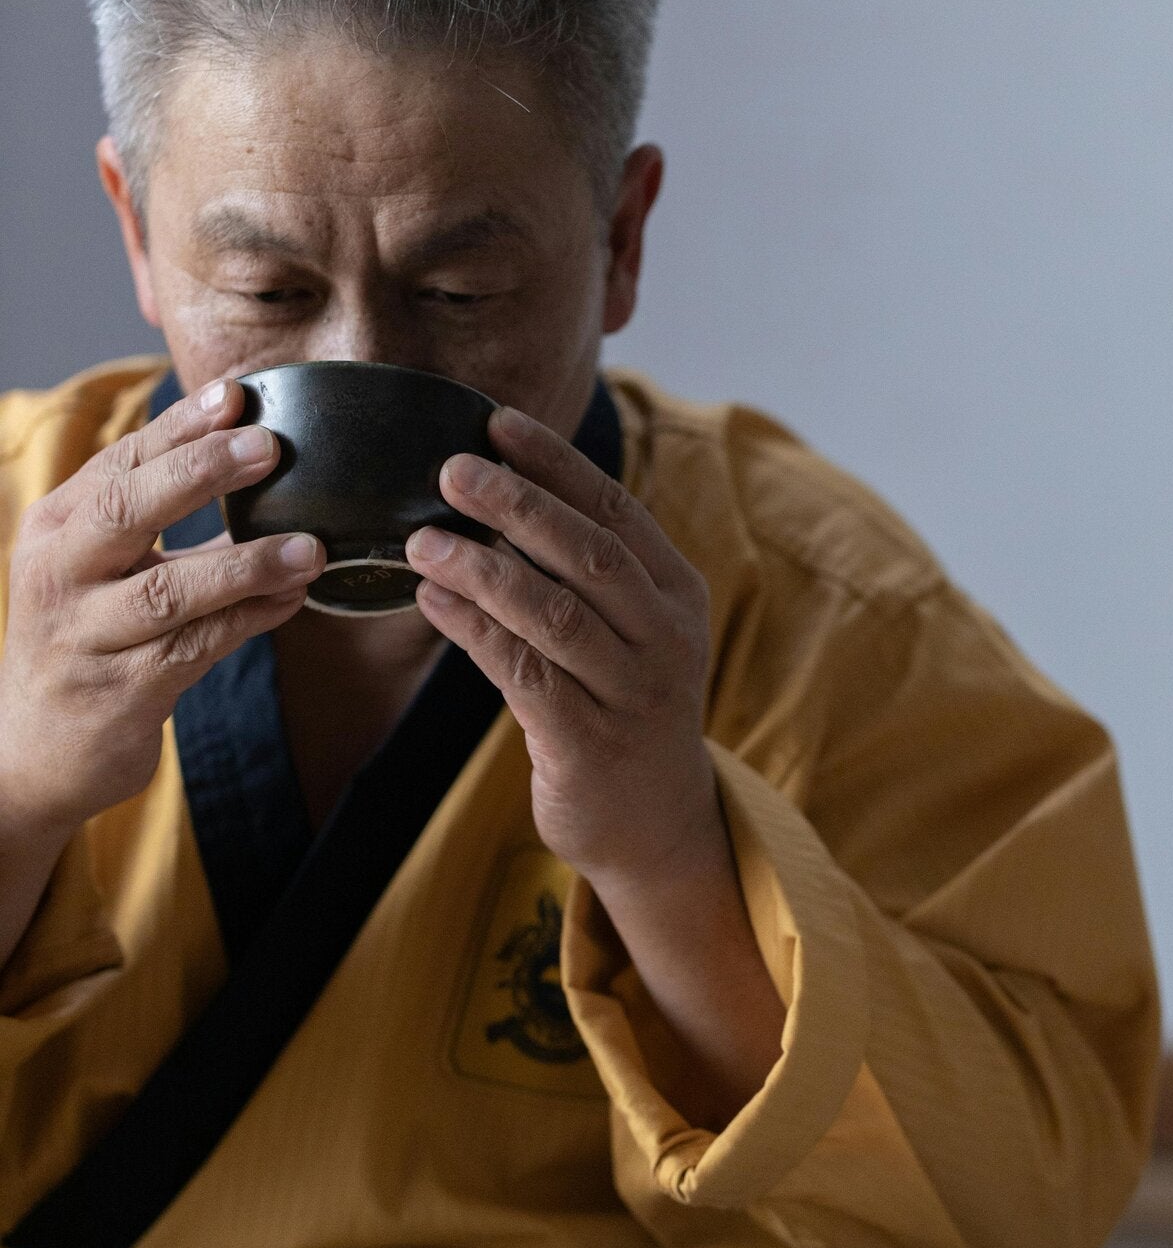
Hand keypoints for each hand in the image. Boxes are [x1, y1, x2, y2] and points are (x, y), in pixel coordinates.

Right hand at [0, 379, 315, 847]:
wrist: (33, 749)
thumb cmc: (85, 639)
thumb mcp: (99, 568)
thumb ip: (157, 518)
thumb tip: (254, 459)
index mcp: (56, 530)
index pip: (118, 463)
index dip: (178, 428)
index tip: (236, 395)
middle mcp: (59, 576)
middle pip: (127, 511)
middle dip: (200, 472)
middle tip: (269, 446)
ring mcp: (84, 637)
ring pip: (169, 592)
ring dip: (246, 565)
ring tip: (310, 547)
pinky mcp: (119, 693)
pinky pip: (194, 649)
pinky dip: (249, 622)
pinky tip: (291, 601)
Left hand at [407, 405, 717, 883]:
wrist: (657, 825)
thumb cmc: (624, 708)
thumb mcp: (632, 632)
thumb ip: (586, 572)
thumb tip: (497, 490)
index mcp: (679, 595)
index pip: (617, 510)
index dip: (557, 463)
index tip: (496, 421)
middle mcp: (667, 639)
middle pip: (589, 554)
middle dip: (516, 504)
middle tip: (450, 469)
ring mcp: (633, 694)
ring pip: (553, 614)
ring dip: (481, 569)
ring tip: (419, 541)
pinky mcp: (590, 745)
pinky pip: (523, 674)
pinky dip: (474, 631)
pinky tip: (432, 600)